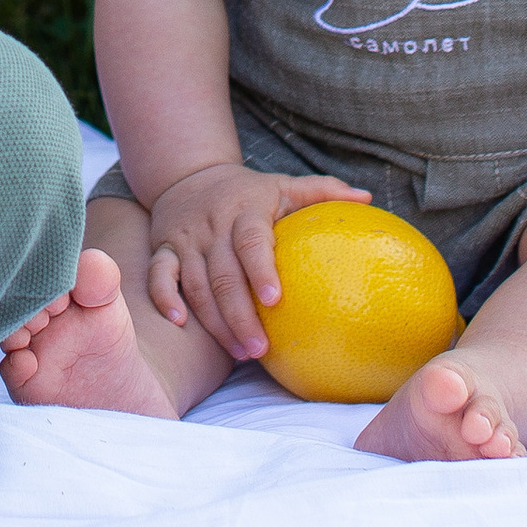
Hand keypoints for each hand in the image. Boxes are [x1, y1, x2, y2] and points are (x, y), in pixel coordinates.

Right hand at [143, 163, 372, 362]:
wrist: (187, 173)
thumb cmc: (248, 191)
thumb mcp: (283, 185)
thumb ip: (321, 192)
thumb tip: (367, 199)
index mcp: (244, 210)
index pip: (251, 241)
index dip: (261, 269)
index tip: (275, 300)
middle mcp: (212, 225)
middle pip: (222, 274)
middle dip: (240, 315)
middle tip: (261, 350)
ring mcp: (185, 239)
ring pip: (194, 284)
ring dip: (215, 321)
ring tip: (240, 353)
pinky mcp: (162, 249)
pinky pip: (158, 276)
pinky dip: (164, 299)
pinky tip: (180, 324)